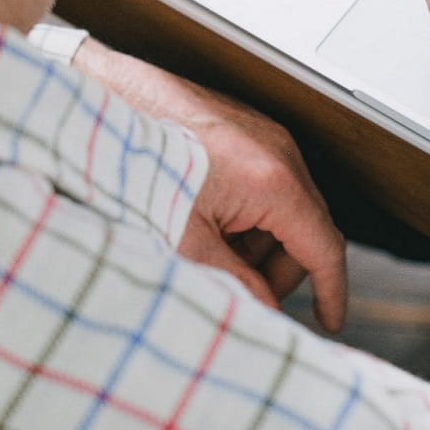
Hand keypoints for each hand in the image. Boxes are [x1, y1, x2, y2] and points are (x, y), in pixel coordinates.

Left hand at [73, 40, 346, 330]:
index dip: (332, 291)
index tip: (331, 321)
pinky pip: (267, 182)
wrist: (98, 107)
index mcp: (272, 180)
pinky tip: (204, 221)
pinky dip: (247, 213)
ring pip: (286, 207)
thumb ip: (235, 285)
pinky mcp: (245, 128)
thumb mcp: (184, 243)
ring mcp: (264, 135)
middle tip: (240, 291)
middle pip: (307, 229)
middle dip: (280, 269)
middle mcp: (279, 151)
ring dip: (259, 241)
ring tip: (208, 249)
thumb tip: (264, 312)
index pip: (325, 246)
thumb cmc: (133, 166)